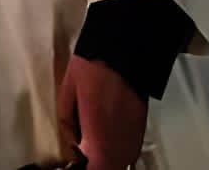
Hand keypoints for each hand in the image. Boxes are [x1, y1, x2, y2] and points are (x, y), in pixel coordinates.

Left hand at [57, 55, 146, 169]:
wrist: (124, 49)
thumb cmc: (93, 67)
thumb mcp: (68, 91)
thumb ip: (67, 120)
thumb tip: (71, 138)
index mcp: (99, 135)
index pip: (96, 169)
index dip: (85, 167)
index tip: (76, 162)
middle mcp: (120, 141)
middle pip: (112, 167)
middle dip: (97, 164)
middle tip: (83, 155)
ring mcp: (134, 134)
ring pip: (124, 161)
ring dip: (109, 160)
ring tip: (93, 149)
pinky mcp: (142, 126)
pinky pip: (131, 149)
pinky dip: (119, 151)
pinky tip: (108, 141)